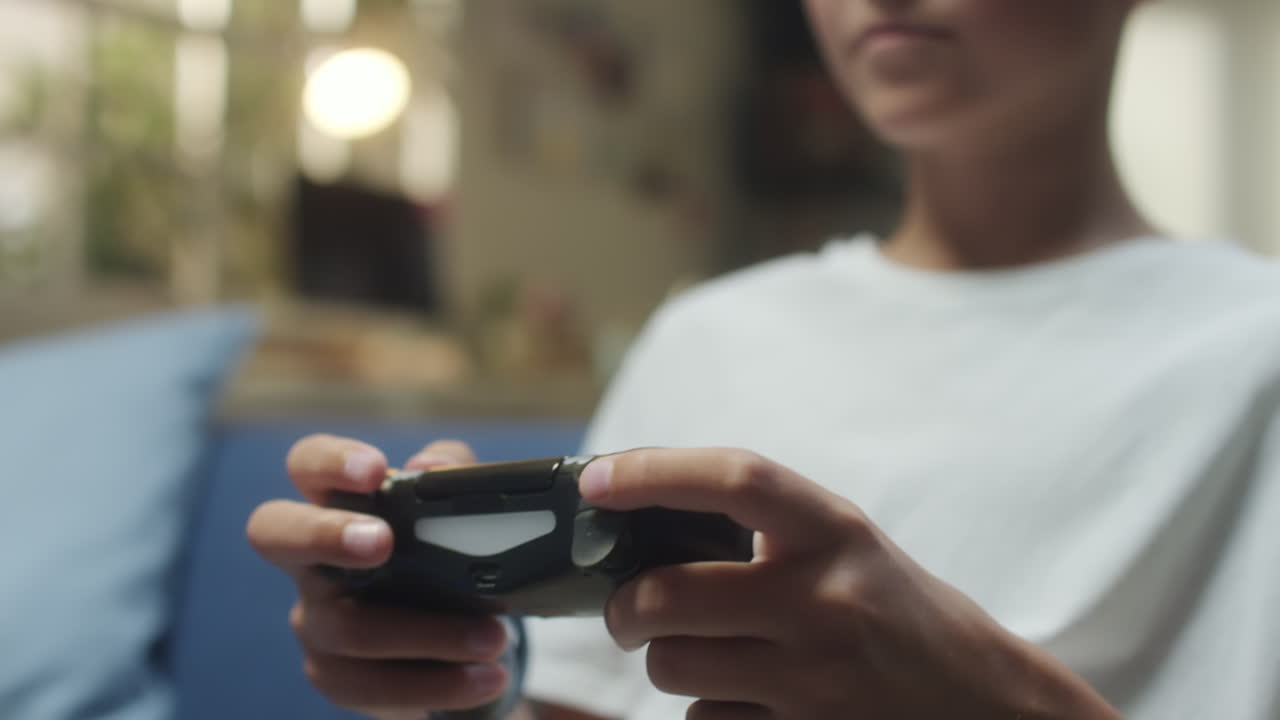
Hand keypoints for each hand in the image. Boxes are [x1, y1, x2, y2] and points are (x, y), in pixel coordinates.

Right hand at [246, 436, 512, 719]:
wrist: (459, 633)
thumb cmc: (446, 549)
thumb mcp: (460, 504)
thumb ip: (454, 472)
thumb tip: (436, 467)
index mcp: (338, 503)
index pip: (307, 464)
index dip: (329, 461)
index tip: (375, 469)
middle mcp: (312, 559)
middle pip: (274, 532)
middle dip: (324, 534)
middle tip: (382, 542)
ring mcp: (317, 620)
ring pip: (345, 627)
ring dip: (426, 632)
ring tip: (493, 637)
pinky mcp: (338, 676)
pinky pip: (370, 687)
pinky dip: (436, 684)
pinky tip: (483, 678)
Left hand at [582, 448, 1122, 719]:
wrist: (983, 703)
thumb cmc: (897, 611)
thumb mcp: (846, 544)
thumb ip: (765, 528)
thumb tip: (642, 516)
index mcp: (834, 532)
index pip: (735, 480)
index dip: (654, 473)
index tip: (597, 478)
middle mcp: (824, 601)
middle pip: (667, 597)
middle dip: (624, 608)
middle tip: (626, 609)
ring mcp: (815, 680)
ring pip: (673, 668)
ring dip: (668, 661)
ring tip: (705, 652)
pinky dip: (709, 710)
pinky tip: (753, 699)